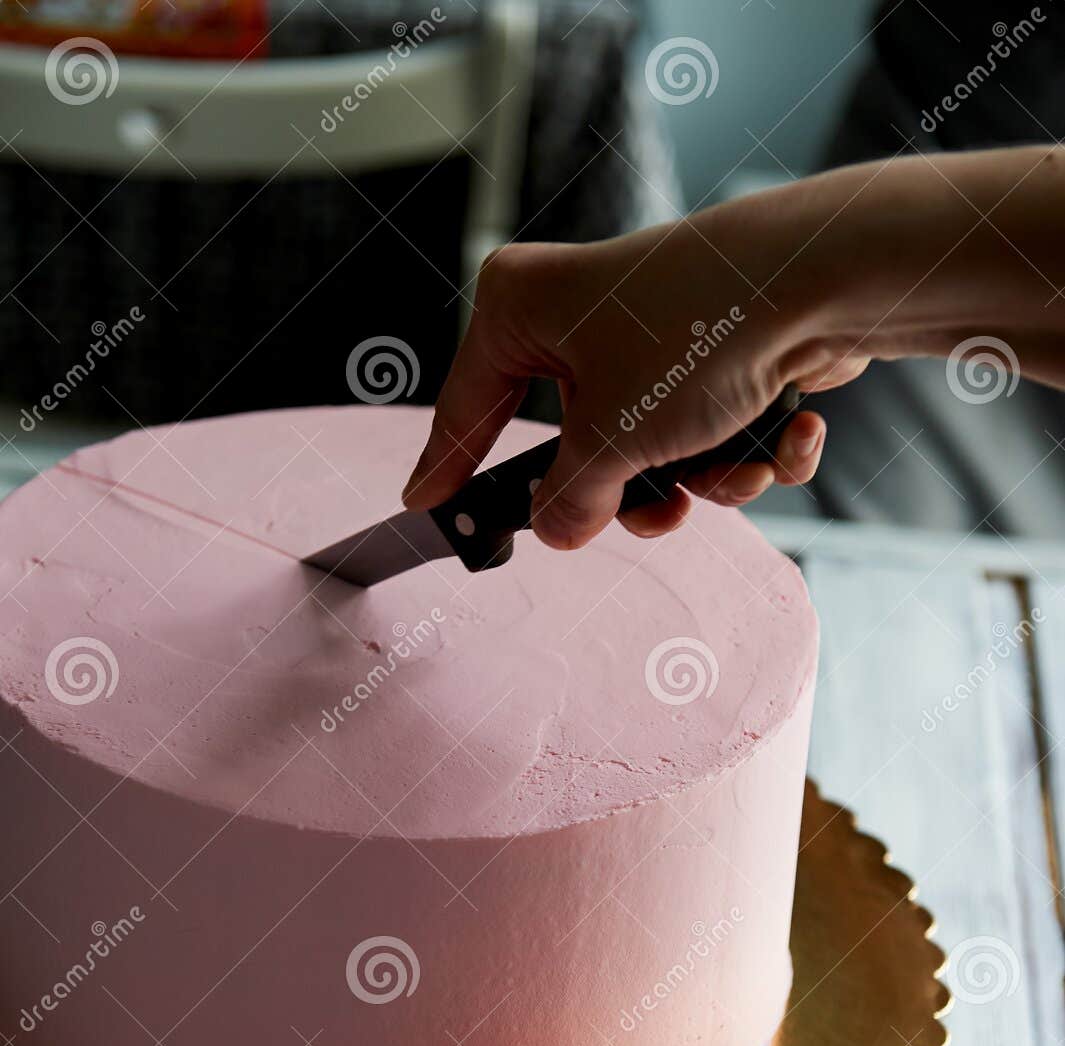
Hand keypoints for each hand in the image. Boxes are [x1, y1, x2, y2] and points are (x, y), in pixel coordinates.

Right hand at [403, 196, 867, 549]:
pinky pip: (716, 429)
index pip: (468, 406)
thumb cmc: (695, 336)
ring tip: (735, 467)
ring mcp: (656, 332)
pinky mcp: (721, 349)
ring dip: (704, 480)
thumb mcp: (610, 441)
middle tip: (654, 509)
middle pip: (582, 446)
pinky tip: (789, 433)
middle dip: (634, 492)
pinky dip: (753, 447)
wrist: (827, 280)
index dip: (450, 466)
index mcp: (525, 308)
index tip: (425, 509)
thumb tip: (559, 529)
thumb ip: (570, 500)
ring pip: (655, 450)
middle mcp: (585, 313)